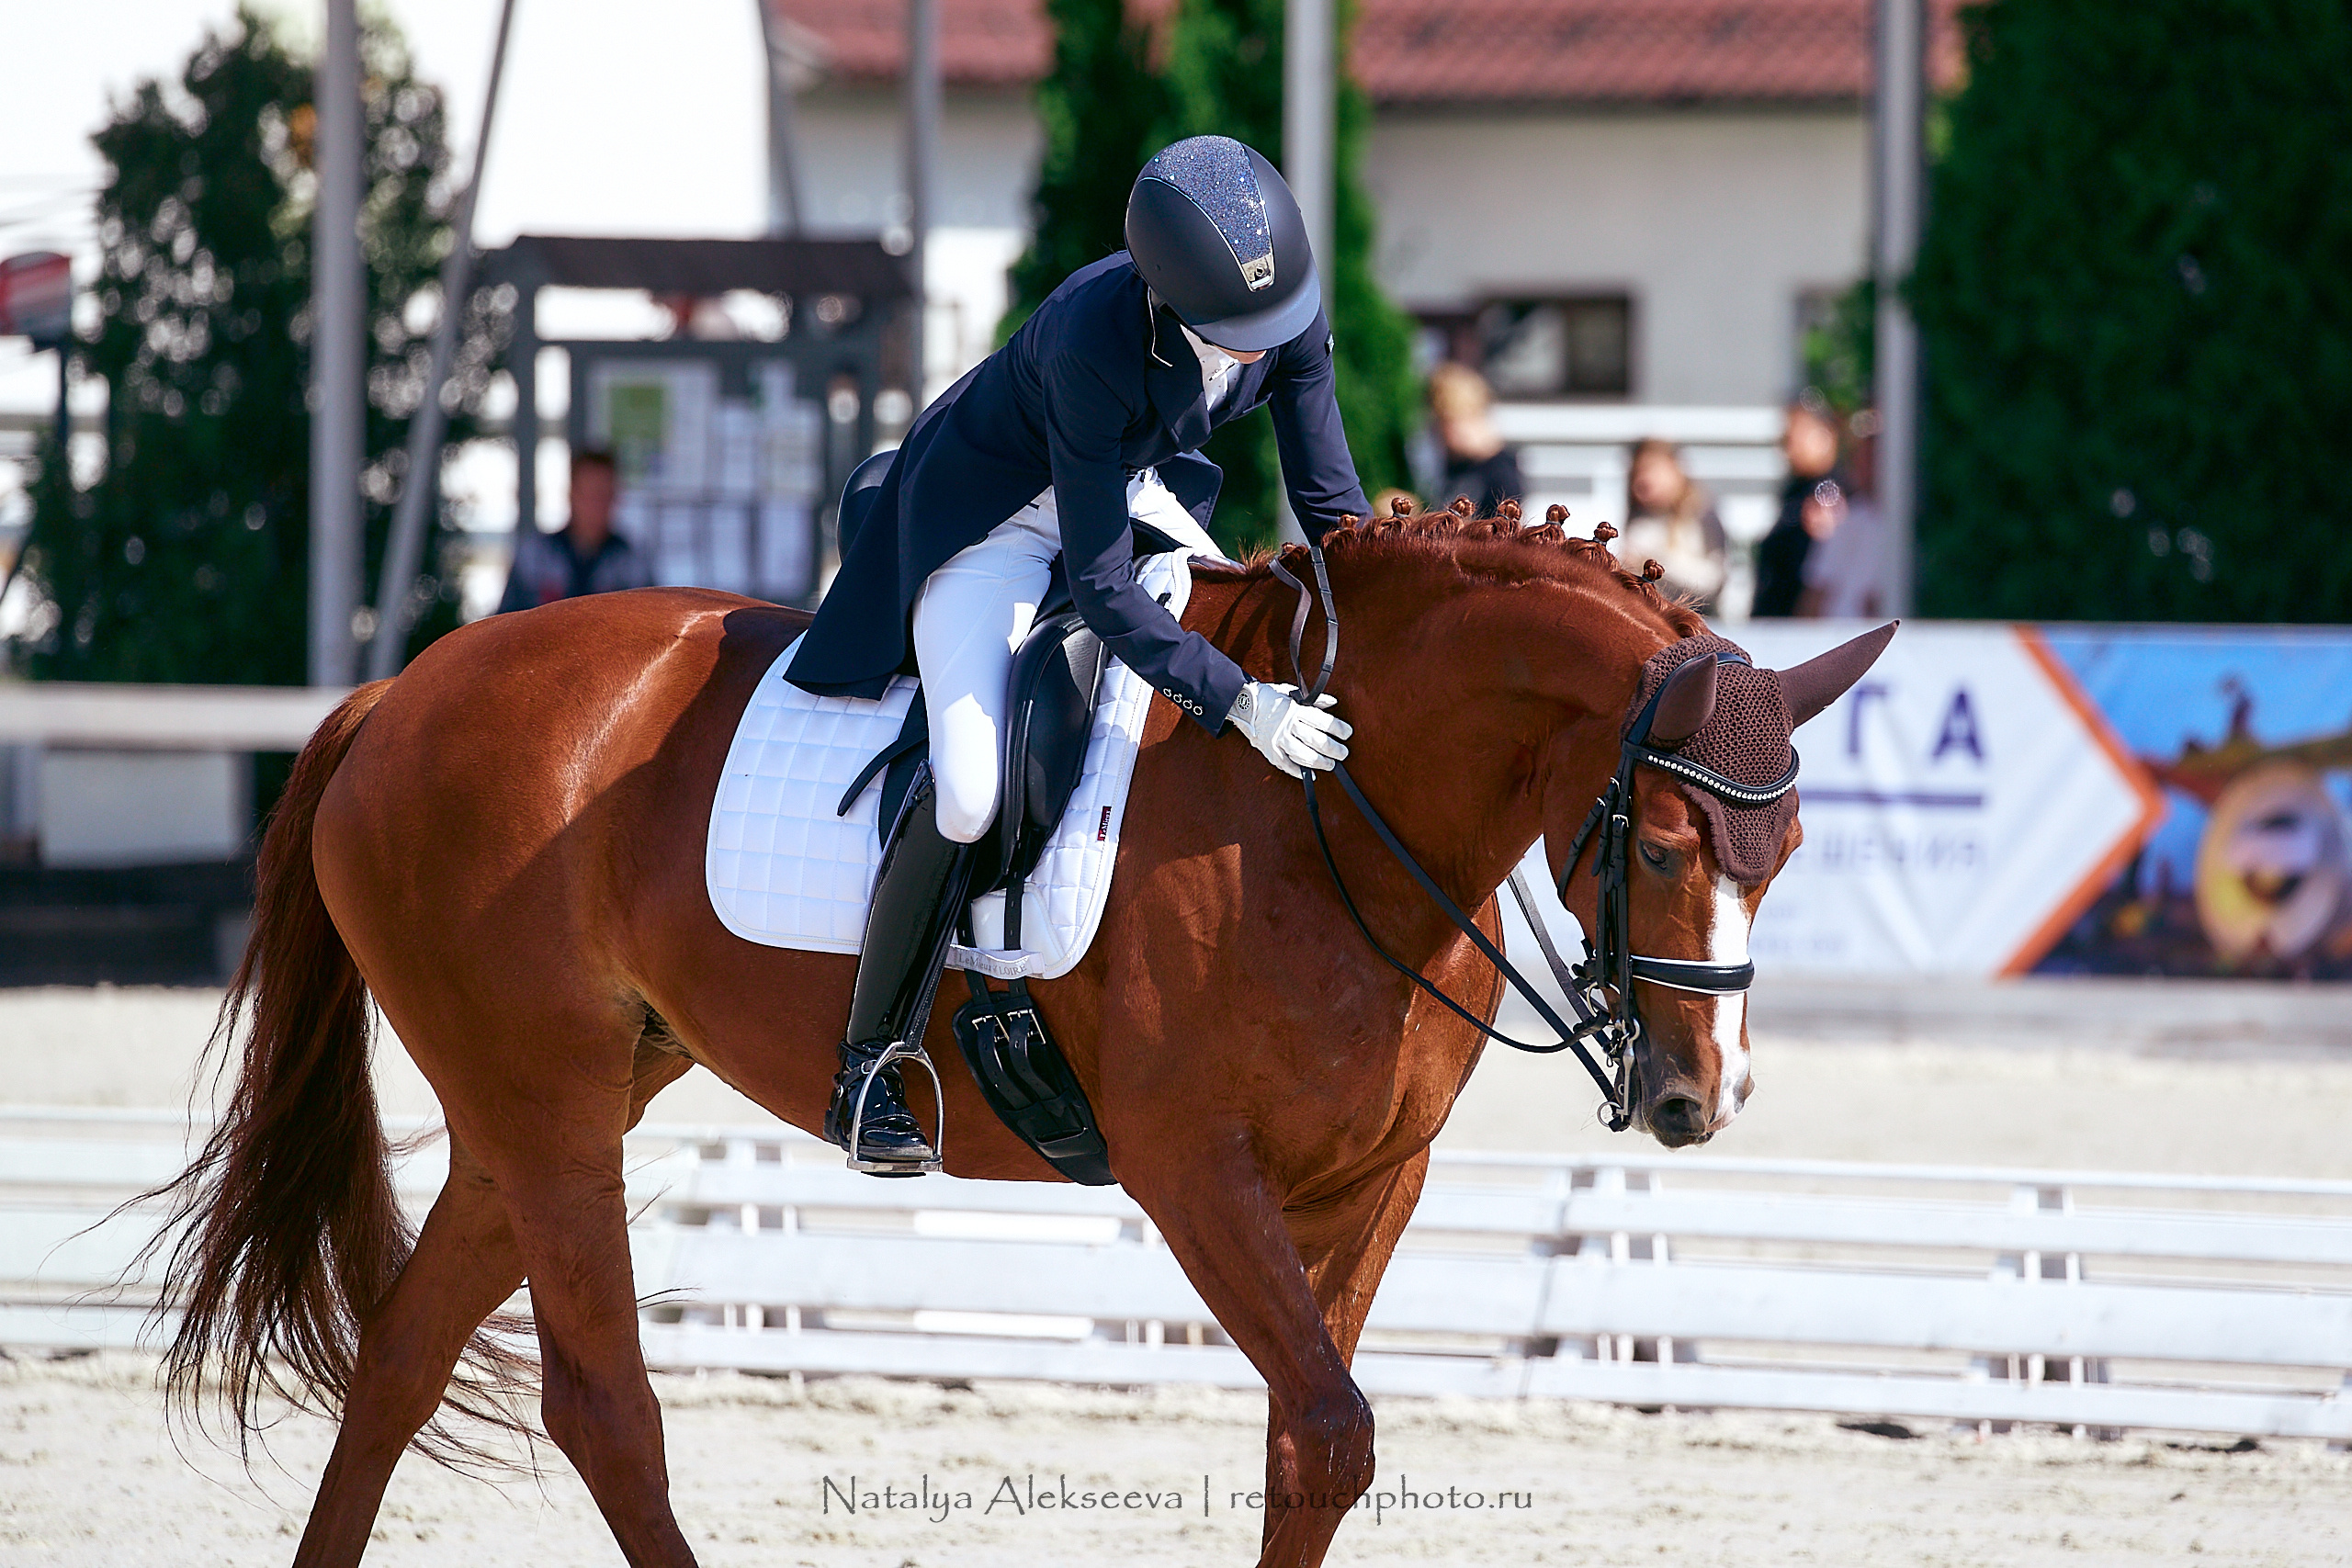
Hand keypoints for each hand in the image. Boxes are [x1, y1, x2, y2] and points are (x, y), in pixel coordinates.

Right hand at [1231, 681, 1350, 777]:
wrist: (1242, 704)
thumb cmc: (1270, 698)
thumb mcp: (1292, 693)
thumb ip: (1314, 700)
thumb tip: (1333, 703)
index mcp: (1295, 710)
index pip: (1323, 721)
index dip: (1338, 729)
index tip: (1347, 733)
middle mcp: (1288, 725)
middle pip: (1317, 741)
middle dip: (1334, 749)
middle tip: (1343, 753)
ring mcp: (1279, 740)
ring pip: (1304, 756)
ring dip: (1320, 762)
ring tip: (1331, 765)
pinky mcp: (1270, 751)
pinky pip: (1287, 765)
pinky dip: (1299, 772)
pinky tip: (1310, 775)